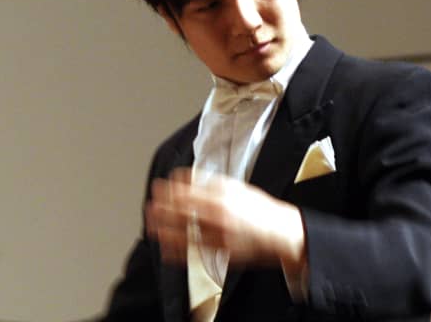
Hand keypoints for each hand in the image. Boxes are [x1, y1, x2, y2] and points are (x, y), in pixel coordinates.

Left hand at [146, 168, 304, 270]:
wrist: (279, 232)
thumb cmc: (258, 208)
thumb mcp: (236, 187)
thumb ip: (212, 183)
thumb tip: (188, 179)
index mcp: (221, 197)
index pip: (186, 192)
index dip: (169, 189)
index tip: (158, 187)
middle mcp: (217, 216)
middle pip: (181, 212)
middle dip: (162, 209)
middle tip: (150, 206)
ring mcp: (218, 236)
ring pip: (183, 234)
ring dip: (164, 229)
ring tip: (151, 225)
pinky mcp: (220, 252)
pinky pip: (193, 252)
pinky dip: (177, 251)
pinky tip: (165, 247)